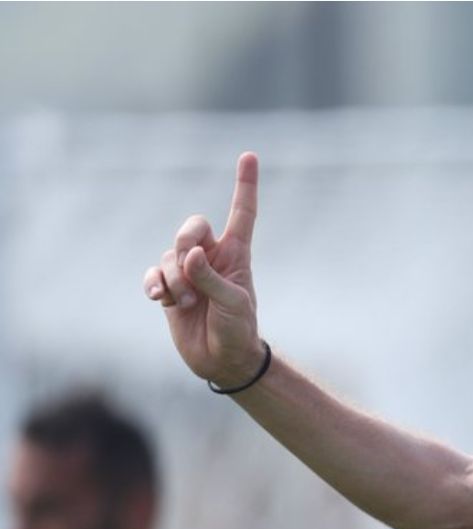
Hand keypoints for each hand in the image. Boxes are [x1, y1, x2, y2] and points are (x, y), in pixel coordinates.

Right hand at [142, 152, 265, 387]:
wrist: (222, 359)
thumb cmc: (238, 330)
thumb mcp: (233, 304)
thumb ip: (212, 277)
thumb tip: (191, 255)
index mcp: (237, 254)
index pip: (242, 213)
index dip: (245, 185)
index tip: (249, 155)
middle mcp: (212, 257)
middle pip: (192, 227)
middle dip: (186, 243)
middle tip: (193, 272)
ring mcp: (189, 271)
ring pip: (170, 254)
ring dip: (175, 279)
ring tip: (189, 303)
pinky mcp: (169, 287)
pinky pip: (153, 272)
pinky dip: (155, 283)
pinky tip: (159, 298)